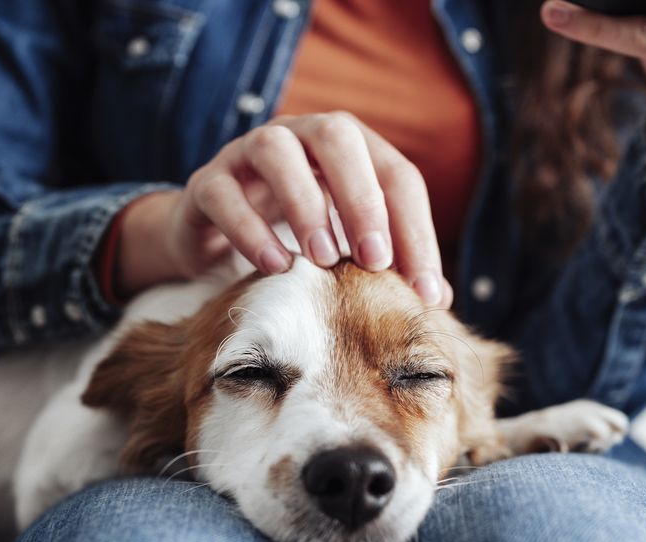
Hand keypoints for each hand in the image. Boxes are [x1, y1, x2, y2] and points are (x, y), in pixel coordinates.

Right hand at [111, 112, 452, 306]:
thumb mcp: (348, 248)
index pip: (396, 175)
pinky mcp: (206, 182)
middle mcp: (300, 135)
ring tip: (322, 259)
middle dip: (362, 198)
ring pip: (276, 149)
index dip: (415, 230)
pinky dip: (249, 229)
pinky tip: (275, 267)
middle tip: (374, 261)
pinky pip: (223, 193)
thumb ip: (391, 266)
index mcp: (349, 148)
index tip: (422, 290)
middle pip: (338, 137)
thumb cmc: (297, 239)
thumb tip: (438, 301)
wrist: (215, 238)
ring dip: (305, 203)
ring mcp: (247, 153)